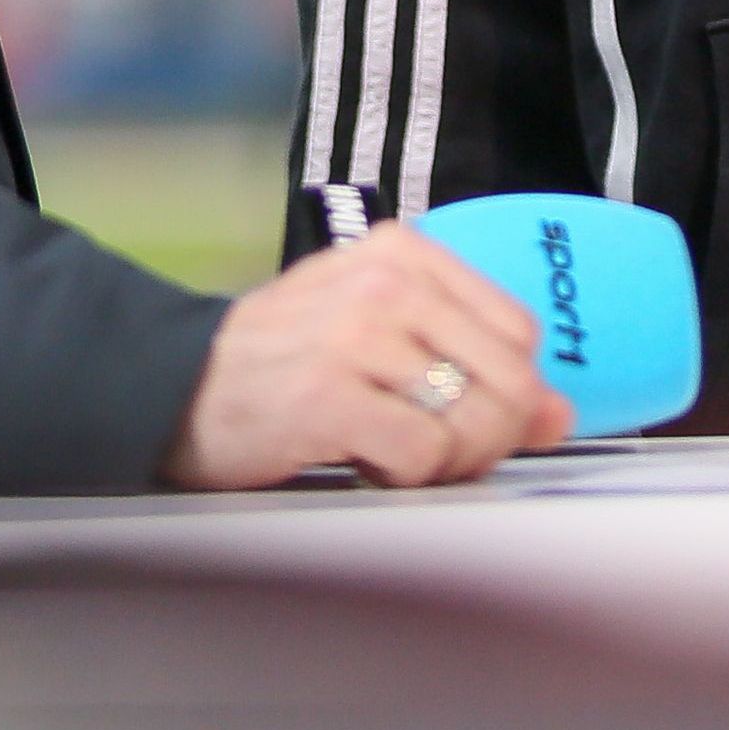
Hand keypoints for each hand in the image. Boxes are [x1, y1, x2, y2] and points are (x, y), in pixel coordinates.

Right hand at [156, 226, 573, 489]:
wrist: (170, 387)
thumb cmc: (283, 364)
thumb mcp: (381, 341)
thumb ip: (472, 366)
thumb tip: (558, 414)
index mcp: (405, 252)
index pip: (517, 331)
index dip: (507, 390)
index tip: (463, 414)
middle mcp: (387, 283)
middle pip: (507, 379)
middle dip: (486, 438)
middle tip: (433, 453)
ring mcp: (356, 337)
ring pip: (473, 420)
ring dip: (444, 462)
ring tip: (393, 454)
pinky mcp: (328, 396)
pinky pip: (422, 454)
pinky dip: (404, 477)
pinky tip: (364, 463)